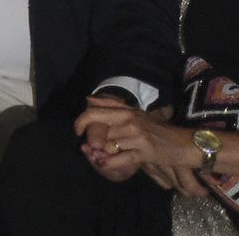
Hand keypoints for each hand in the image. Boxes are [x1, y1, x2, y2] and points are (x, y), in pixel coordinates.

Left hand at [75, 101, 205, 194]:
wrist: (185, 143)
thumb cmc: (159, 130)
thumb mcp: (136, 114)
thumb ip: (112, 106)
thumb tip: (88, 98)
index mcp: (125, 111)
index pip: (94, 112)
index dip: (80, 122)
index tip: (77, 131)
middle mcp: (128, 121)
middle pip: (98, 131)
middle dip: (90, 141)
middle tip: (89, 148)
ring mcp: (136, 136)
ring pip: (107, 145)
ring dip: (99, 154)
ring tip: (98, 158)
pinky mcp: (144, 151)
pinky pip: (120, 158)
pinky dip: (109, 162)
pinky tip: (103, 164)